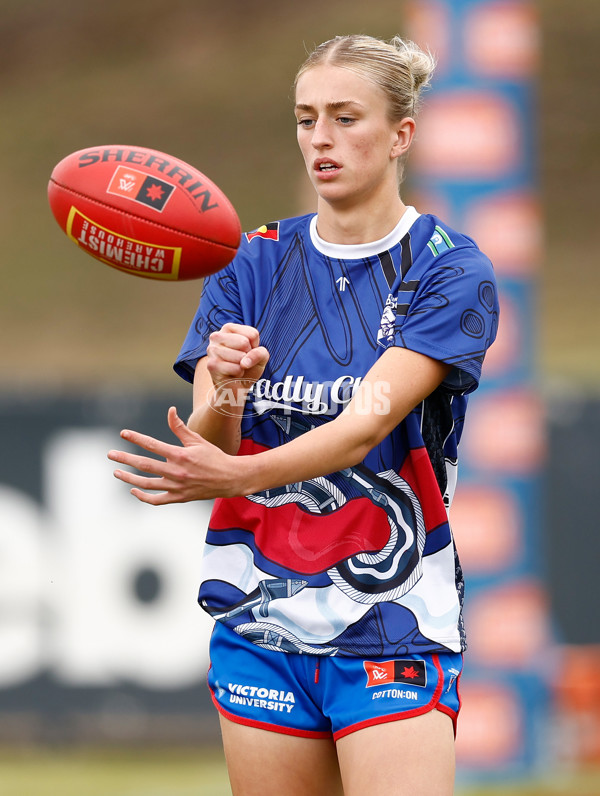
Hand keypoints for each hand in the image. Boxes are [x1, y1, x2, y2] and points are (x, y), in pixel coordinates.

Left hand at [107, 406, 241, 504]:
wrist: (230, 478)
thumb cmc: (213, 456)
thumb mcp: (197, 440)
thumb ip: (180, 427)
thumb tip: (169, 411)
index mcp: (180, 455)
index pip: (152, 445)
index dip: (136, 438)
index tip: (123, 434)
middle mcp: (176, 471)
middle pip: (144, 465)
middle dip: (125, 459)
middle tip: (111, 454)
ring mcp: (176, 486)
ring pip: (146, 484)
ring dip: (129, 478)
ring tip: (117, 472)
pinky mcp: (179, 498)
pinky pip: (156, 500)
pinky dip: (143, 496)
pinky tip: (134, 490)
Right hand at [206, 322, 268, 389]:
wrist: (237, 387)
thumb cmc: (248, 367)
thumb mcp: (261, 356)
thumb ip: (260, 352)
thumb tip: (244, 362)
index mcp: (228, 329)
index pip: (253, 334)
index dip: (255, 347)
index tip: (247, 352)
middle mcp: (217, 336)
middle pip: (245, 342)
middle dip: (248, 356)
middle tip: (240, 361)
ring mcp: (212, 350)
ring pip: (240, 356)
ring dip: (242, 366)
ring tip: (235, 367)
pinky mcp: (212, 365)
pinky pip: (236, 368)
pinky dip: (238, 374)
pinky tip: (231, 374)